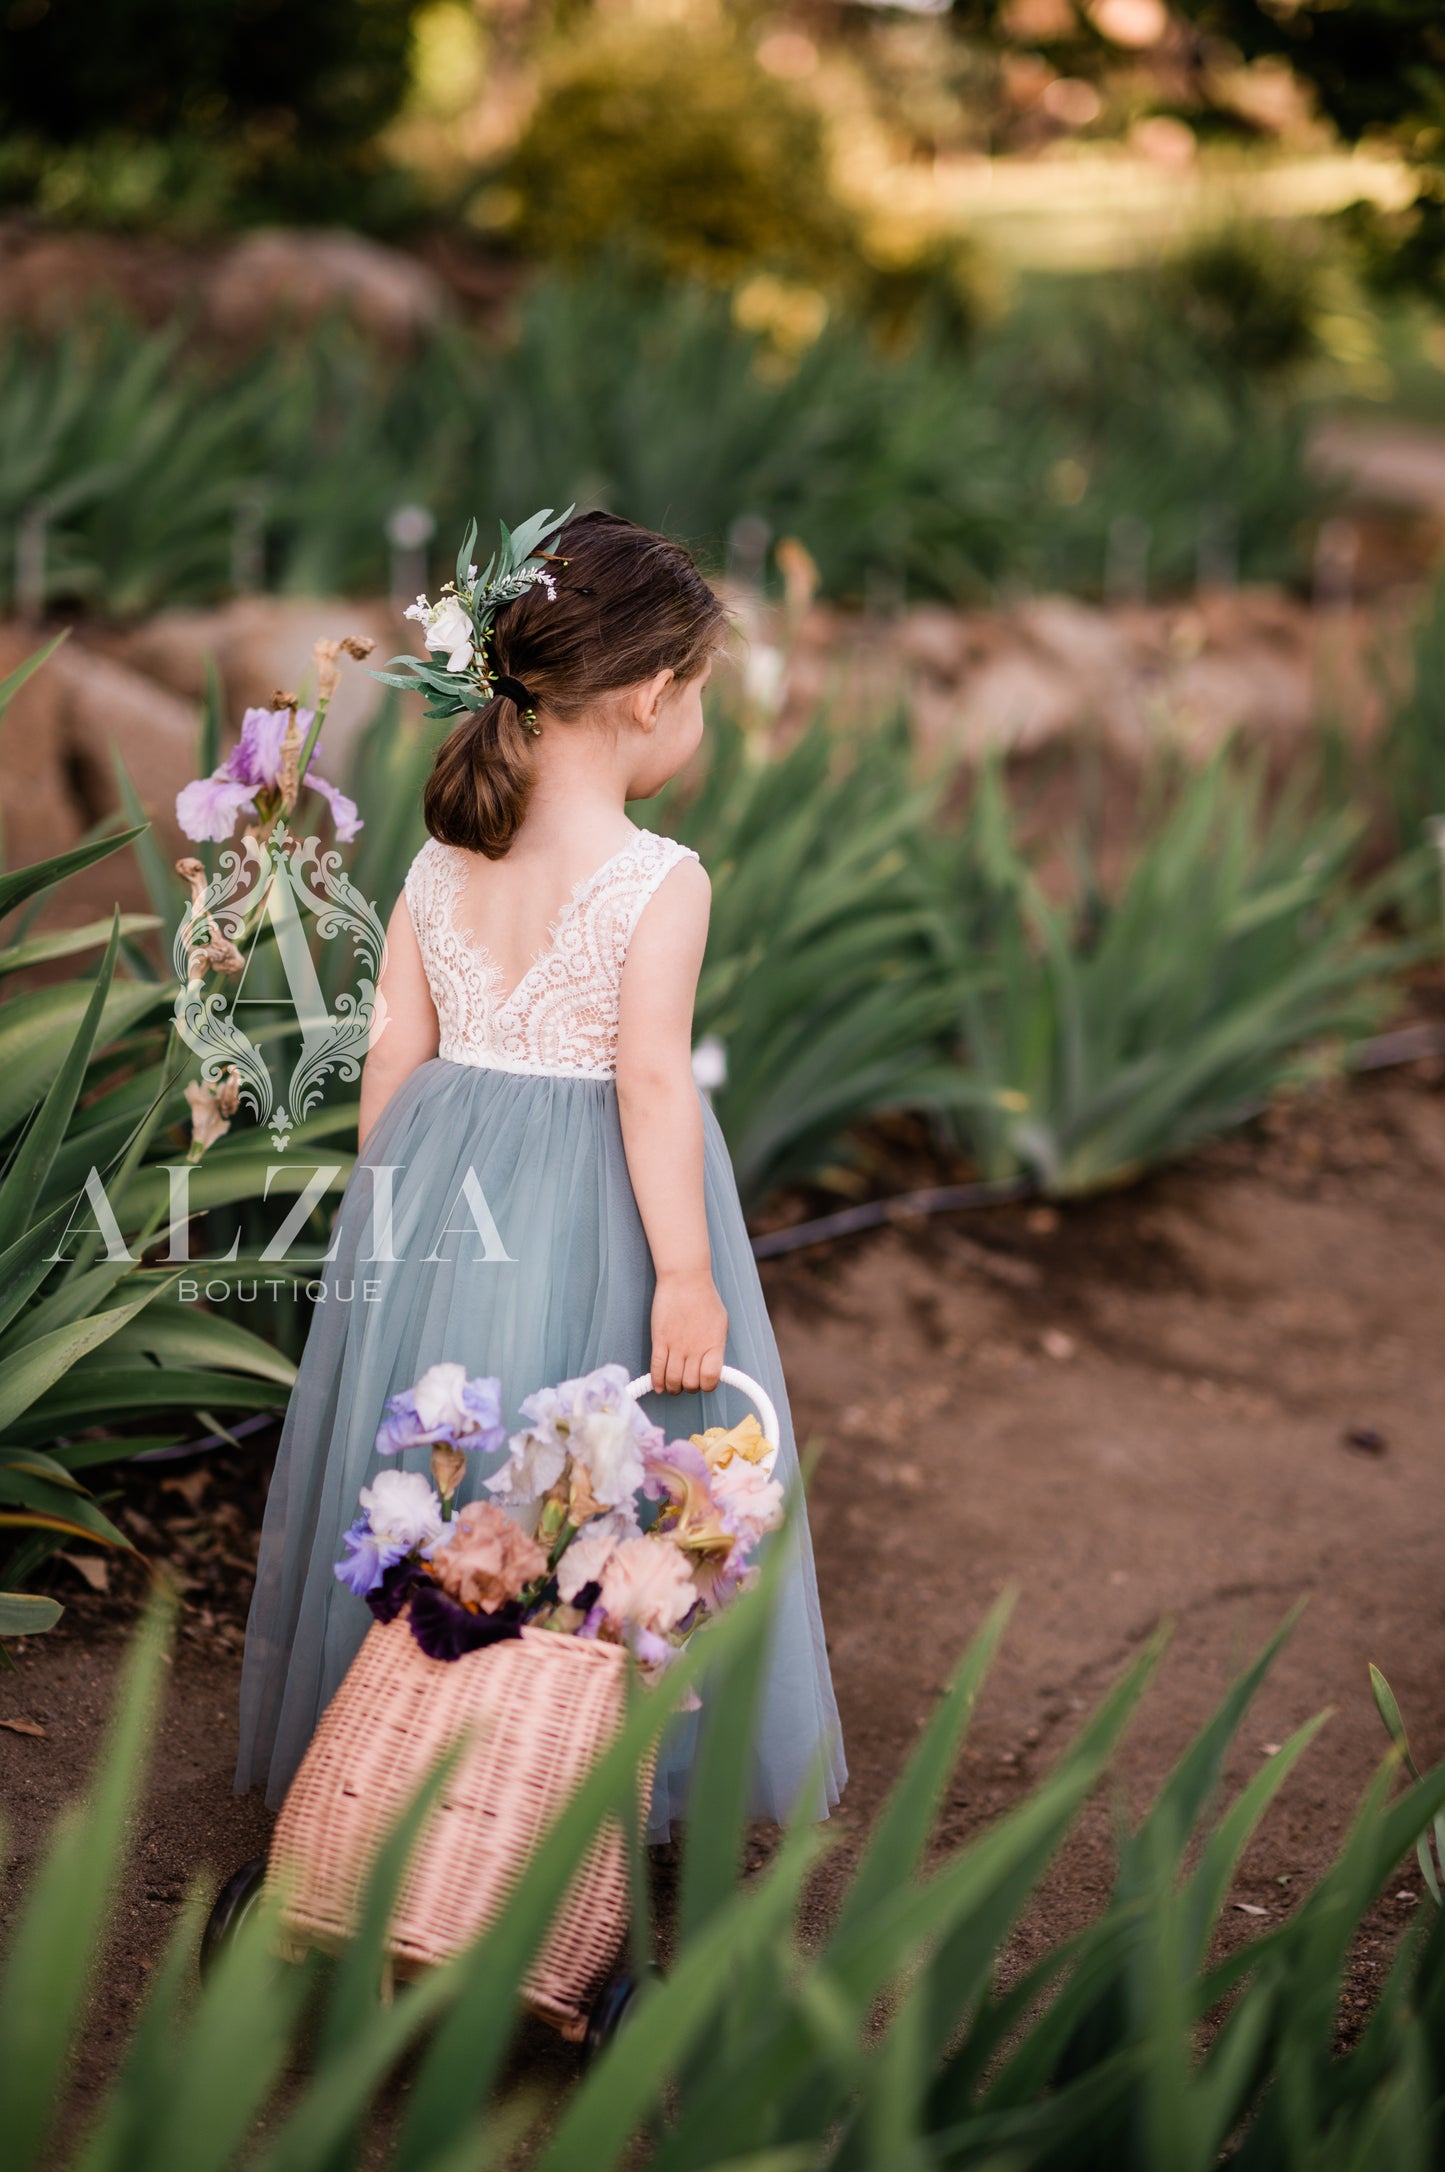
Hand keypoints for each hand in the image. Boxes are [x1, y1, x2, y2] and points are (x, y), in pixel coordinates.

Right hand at [651, 1267, 727, 1394]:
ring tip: (673, 1386)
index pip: (711, 1379)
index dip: (707, 1385)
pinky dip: (657, 1381)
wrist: (685, 1279)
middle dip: (689, 1387)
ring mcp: (677, 1346)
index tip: (704, 1381)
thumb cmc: (705, 1298)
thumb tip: (712, 1363)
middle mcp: (695, 1349)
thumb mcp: (720, 1323)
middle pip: (690, 1384)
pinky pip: (657, 1368)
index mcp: (714, 1346)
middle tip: (686, 1381)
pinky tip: (659, 1386)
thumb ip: (716, 1346)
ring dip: (673, 1387)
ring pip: (673, 1380)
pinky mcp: (660, 1340)